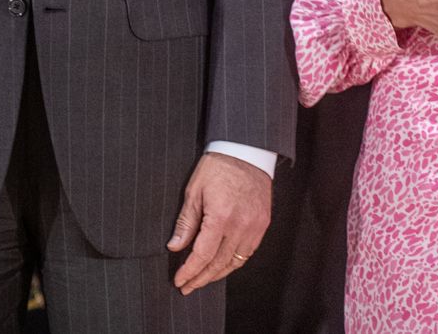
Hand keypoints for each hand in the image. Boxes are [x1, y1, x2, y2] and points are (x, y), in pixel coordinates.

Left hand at [166, 152, 270, 294]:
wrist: (246, 151)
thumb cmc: (218, 167)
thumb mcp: (194, 191)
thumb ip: (186, 223)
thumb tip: (175, 247)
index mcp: (220, 217)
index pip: (202, 255)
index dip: (189, 271)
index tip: (179, 280)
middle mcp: (240, 226)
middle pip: (218, 263)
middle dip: (201, 278)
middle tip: (187, 287)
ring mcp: (255, 227)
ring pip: (235, 262)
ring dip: (217, 274)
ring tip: (202, 280)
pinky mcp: (263, 224)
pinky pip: (247, 253)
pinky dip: (233, 263)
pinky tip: (222, 265)